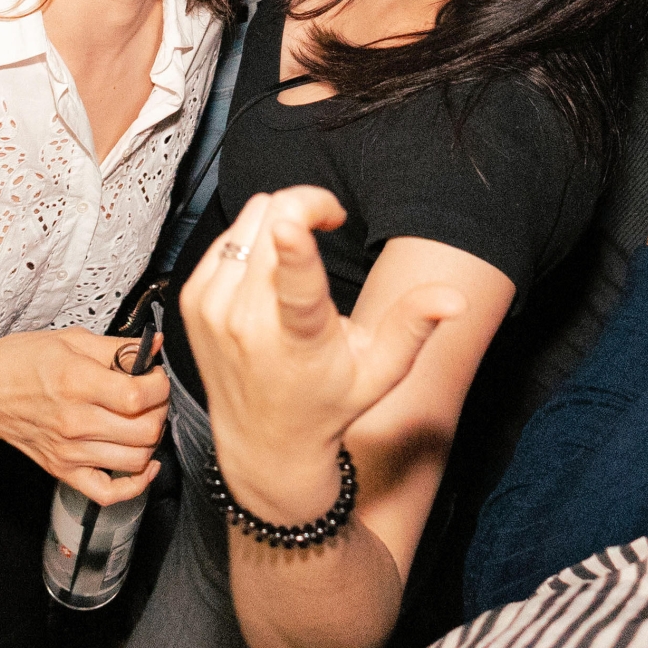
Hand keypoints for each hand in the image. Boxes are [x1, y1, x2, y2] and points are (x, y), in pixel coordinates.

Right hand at [0, 327, 167, 505]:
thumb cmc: (21, 361)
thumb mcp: (71, 340)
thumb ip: (116, 347)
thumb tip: (153, 346)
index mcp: (77, 382)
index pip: (138, 395)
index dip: (159, 385)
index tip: (155, 375)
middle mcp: (75, 422)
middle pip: (144, 430)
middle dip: (160, 410)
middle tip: (152, 395)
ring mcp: (70, 452)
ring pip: (136, 460)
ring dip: (151, 440)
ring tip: (142, 420)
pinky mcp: (64, 470)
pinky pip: (108, 493)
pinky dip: (135, 485)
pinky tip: (143, 465)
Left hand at [180, 190, 464, 522]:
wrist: (263, 442)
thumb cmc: (329, 401)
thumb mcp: (380, 371)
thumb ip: (414, 327)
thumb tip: (455, 297)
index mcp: (297, 340)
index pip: (295, 287)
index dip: (295, 249)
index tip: (296, 224)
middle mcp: (246, 322)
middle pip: (275, 221)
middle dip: (310, 205)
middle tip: (331, 220)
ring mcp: (212, 307)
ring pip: (251, 217)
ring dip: (281, 220)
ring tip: (300, 253)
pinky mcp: (192, 296)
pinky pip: (228, 233)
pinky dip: (253, 237)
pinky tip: (268, 271)